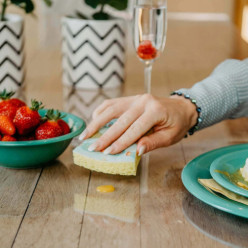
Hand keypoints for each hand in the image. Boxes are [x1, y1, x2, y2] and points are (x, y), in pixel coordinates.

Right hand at [79, 94, 197, 154]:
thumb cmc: (177, 124)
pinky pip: (112, 103)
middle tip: (92, 148)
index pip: (134, 129)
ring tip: (85, 135)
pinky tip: (94, 120)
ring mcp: (135, 98)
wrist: (181, 108)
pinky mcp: (131, 99)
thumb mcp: (170, 137)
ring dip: (96, 122)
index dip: (120, 142)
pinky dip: (101, 111)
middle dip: (104, 136)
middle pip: (119, 120)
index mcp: (155, 111)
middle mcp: (143, 101)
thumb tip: (136, 151)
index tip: (107, 153)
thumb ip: (153, 142)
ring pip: (111, 109)